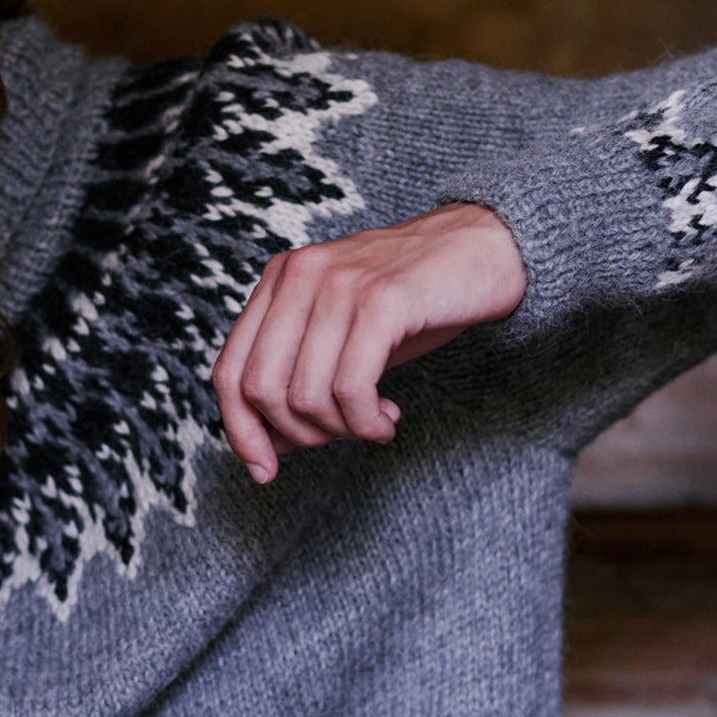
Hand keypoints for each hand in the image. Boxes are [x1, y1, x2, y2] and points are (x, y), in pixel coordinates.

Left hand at [213, 201, 527, 481]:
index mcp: (279, 280)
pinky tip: (388, 419)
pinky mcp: (381, 300)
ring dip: (344, 430)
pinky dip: (367, 421)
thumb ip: (303, 376)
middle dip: (301, 435)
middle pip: (262, 389)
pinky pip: (352, 388)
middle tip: (342, 437)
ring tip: (375, 425)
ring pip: (307, 395)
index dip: (241, 431)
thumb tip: (267, 445)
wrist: (488, 247)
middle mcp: (299, 274)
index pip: (229, 371)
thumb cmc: (418, 299)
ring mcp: (339, 283)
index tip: (265, 469)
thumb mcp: (347, 336)